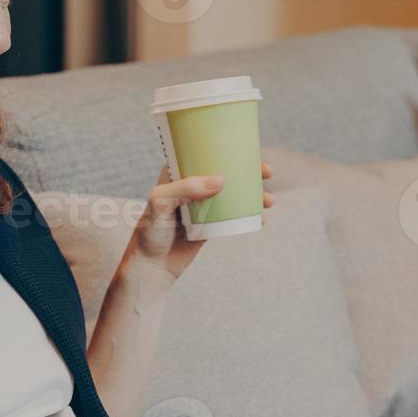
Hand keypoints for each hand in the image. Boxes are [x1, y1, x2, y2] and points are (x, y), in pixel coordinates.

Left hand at [121, 160, 274, 285]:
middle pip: (226, 171)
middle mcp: (192, 187)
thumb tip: (221, 180)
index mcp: (178, 173)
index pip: (206, 153)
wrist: (150, 267)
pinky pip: (234, 216)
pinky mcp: (211, 225)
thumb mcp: (160, 203)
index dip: (229, 149)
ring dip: (254, 193)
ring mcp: (203, 206)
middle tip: (267, 174)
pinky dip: (250, 214)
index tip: (251, 152)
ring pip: (234, 193)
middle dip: (250, 170)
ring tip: (268, 202)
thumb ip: (185, 189)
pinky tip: (261, 218)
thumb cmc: (148, 232)